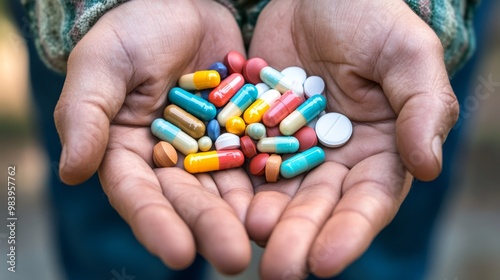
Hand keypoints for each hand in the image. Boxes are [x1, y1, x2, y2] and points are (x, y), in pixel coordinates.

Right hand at [53, 0, 253, 273]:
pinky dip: (272, 174)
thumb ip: (86, 115)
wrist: (180, 6)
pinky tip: (290, 197)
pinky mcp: (244, 132)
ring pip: (229, 187)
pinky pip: (260, 155)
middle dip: (211, 229)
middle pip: (190, 200)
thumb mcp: (102, 65)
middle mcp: (173, 161)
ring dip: (247, 214)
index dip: (156, 224)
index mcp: (130, 154)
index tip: (178, 254)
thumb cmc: (132, 33)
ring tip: (268, 237)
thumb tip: (72, 172)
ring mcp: (212, 149)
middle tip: (234, 258)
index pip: (139, 196)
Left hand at [246, 0, 457, 277]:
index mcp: (378, 151)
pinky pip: (242, 160)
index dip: (349, 233)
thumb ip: (422, 106)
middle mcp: (333, 159)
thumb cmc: (370, 17)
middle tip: (278, 269)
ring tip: (245, 236)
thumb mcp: (407, 53)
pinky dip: (232, 182)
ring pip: (276, 192)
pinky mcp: (255, 130)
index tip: (325, 262)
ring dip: (262, 218)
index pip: (367, 202)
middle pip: (316, 206)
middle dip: (299, 238)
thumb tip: (428, 167)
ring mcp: (291, 147)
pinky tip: (219, 202)